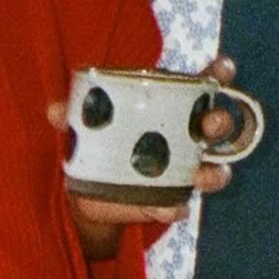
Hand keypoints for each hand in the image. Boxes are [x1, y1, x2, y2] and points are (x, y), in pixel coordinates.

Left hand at [52, 55, 238, 259]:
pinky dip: (176, 208)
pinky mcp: (170, 200)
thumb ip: (73, 117)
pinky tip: (169, 208)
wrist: (88, 191)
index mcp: (172, 106)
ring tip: (202, 175)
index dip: (220, 74)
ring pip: (213, 169)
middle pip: (217, 124)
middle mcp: (188, 136)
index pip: (205, 84)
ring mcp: (183, 169)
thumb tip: (55, 110)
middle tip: (211, 123)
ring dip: (214, 172)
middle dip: (220, 121)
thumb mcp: (85, 126)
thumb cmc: (97, 142)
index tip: (223, 70)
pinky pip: (181, 205)